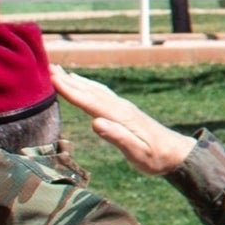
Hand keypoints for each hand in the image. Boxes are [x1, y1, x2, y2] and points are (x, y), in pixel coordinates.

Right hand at [52, 65, 197, 174]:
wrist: (178, 154)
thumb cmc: (157, 158)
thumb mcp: (138, 153)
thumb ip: (118, 138)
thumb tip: (96, 122)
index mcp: (121, 117)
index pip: (90, 101)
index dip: (70, 90)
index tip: (51, 78)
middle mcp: (121, 107)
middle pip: (90, 91)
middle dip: (68, 80)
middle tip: (47, 66)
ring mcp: (123, 107)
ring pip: (95, 89)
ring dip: (76, 80)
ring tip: (58, 70)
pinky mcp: (124, 111)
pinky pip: (101, 93)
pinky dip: (88, 86)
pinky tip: (82, 84)